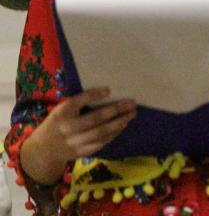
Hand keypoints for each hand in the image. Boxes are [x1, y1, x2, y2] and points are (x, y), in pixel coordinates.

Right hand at [21, 88, 135, 184]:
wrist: (43, 150)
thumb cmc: (57, 123)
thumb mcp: (60, 111)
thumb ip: (77, 105)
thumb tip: (107, 92)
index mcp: (61, 113)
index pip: (77, 102)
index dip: (93, 95)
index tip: (108, 89)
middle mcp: (67, 128)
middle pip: (94, 119)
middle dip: (115, 110)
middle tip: (131, 103)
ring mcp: (74, 142)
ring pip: (101, 133)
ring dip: (119, 123)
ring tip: (131, 114)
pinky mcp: (81, 152)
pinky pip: (101, 143)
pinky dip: (114, 134)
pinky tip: (123, 125)